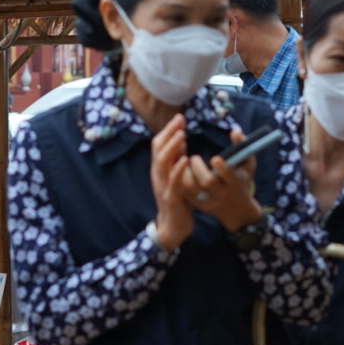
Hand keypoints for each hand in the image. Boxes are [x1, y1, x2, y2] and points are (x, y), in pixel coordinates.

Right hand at [149, 115, 194, 252]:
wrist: (172, 227)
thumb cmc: (176, 200)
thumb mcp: (175, 176)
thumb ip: (176, 160)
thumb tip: (180, 140)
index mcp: (159, 169)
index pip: (159, 144)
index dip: (168, 130)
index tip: (179, 117)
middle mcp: (158, 175)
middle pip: (158, 149)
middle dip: (169, 133)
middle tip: (180, 119)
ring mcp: (162, 186)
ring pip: (162, 162)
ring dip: (172, 147)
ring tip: (182, 135)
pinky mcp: (170, 197)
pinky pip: (173, 181)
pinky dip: (178, 169)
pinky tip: (186, 159)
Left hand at [185, 127, 263, 232]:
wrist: (236, 209)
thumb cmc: (241, 179)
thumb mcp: (248, 164)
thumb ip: (243, 146)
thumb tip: (235, 131)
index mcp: (235, 183)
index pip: (229, 177)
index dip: (222, 168)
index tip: (215, 158)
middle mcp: (222, 194)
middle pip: (208, 182)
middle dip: (199, 168)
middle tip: (194, 157)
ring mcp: (208, 201)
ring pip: (192, 189)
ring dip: (185, 174)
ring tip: (184, 162)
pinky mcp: (197, 205)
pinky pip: (184, 194)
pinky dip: (179, 181)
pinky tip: (179, 170)